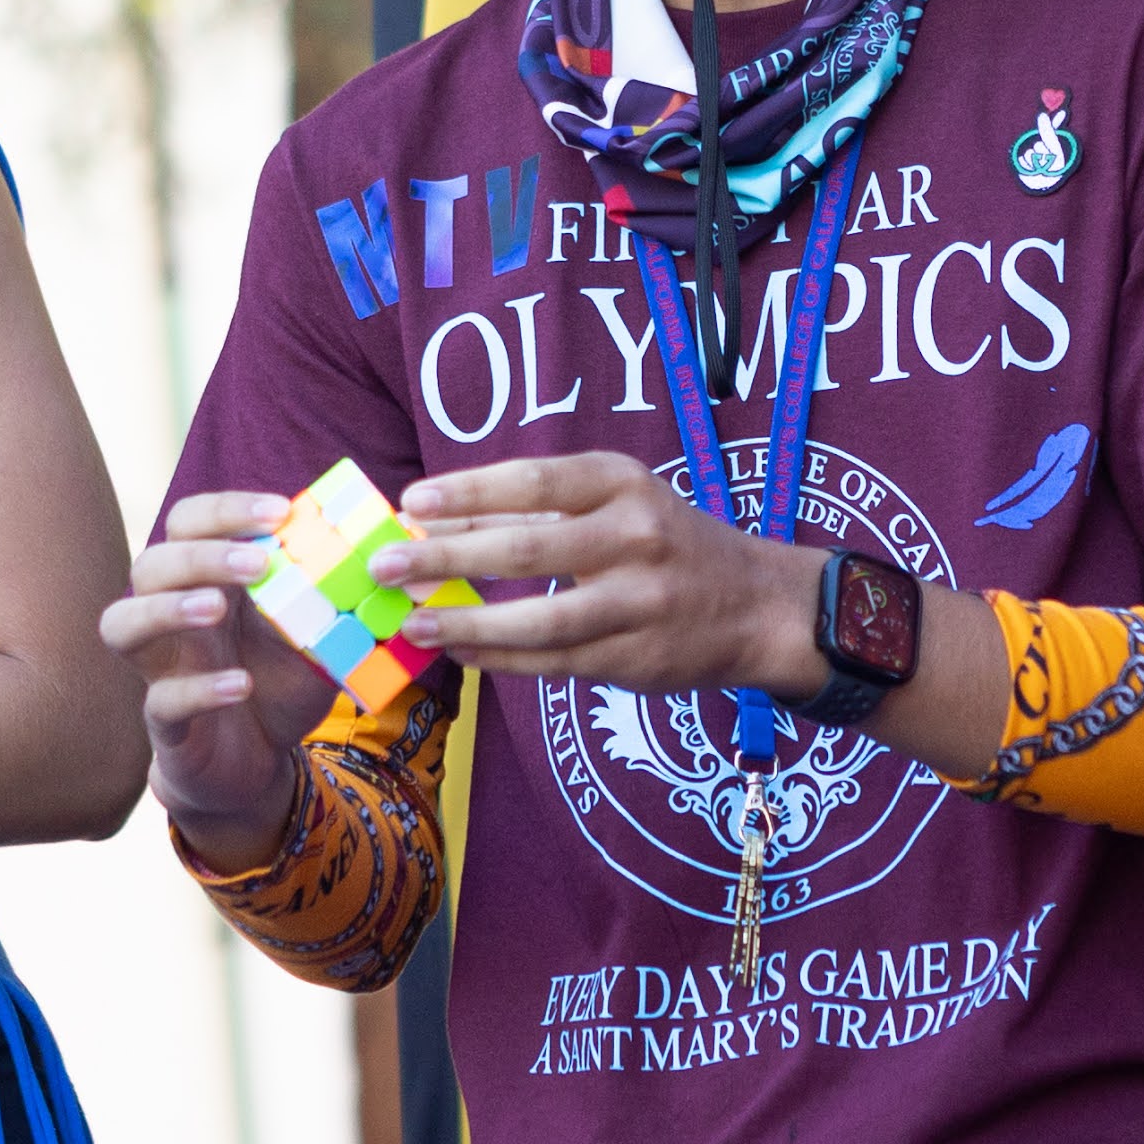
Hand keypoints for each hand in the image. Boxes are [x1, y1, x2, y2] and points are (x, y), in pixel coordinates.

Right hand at [102, 494, 340, 872]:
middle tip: (258, 562)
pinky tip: (240, 684)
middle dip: (200, 555)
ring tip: (216, 607)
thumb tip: (379, 552)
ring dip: (167, 608)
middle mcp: (171, 619)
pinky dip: (198, 689)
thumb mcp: (316, 637)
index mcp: (207, 582)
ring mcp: (160, 670)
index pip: (190, 523)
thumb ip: (333, 599)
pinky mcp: (165, 723)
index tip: (280, 512)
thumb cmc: (279, 685)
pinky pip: (160, 700)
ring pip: (121, 624)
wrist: (259, 763)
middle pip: (150, 565)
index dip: (226, 509)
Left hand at [375, 454, 829, 701]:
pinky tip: (460, 651)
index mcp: (624, 485)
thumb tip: (438, 522)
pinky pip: (555, 660)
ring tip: (411, 623)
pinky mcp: (635, 657)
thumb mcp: (618, 505)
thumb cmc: (667, 543)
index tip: (411, 502)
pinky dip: (501, 657)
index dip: (468, 492)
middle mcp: (636, 537)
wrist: (758, 605)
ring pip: (539, 618)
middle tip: (385, 565)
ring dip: (466, 623)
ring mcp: (639, 602)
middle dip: (446, 558)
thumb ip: (537, 514)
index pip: (534, 483)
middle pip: (526, 550)